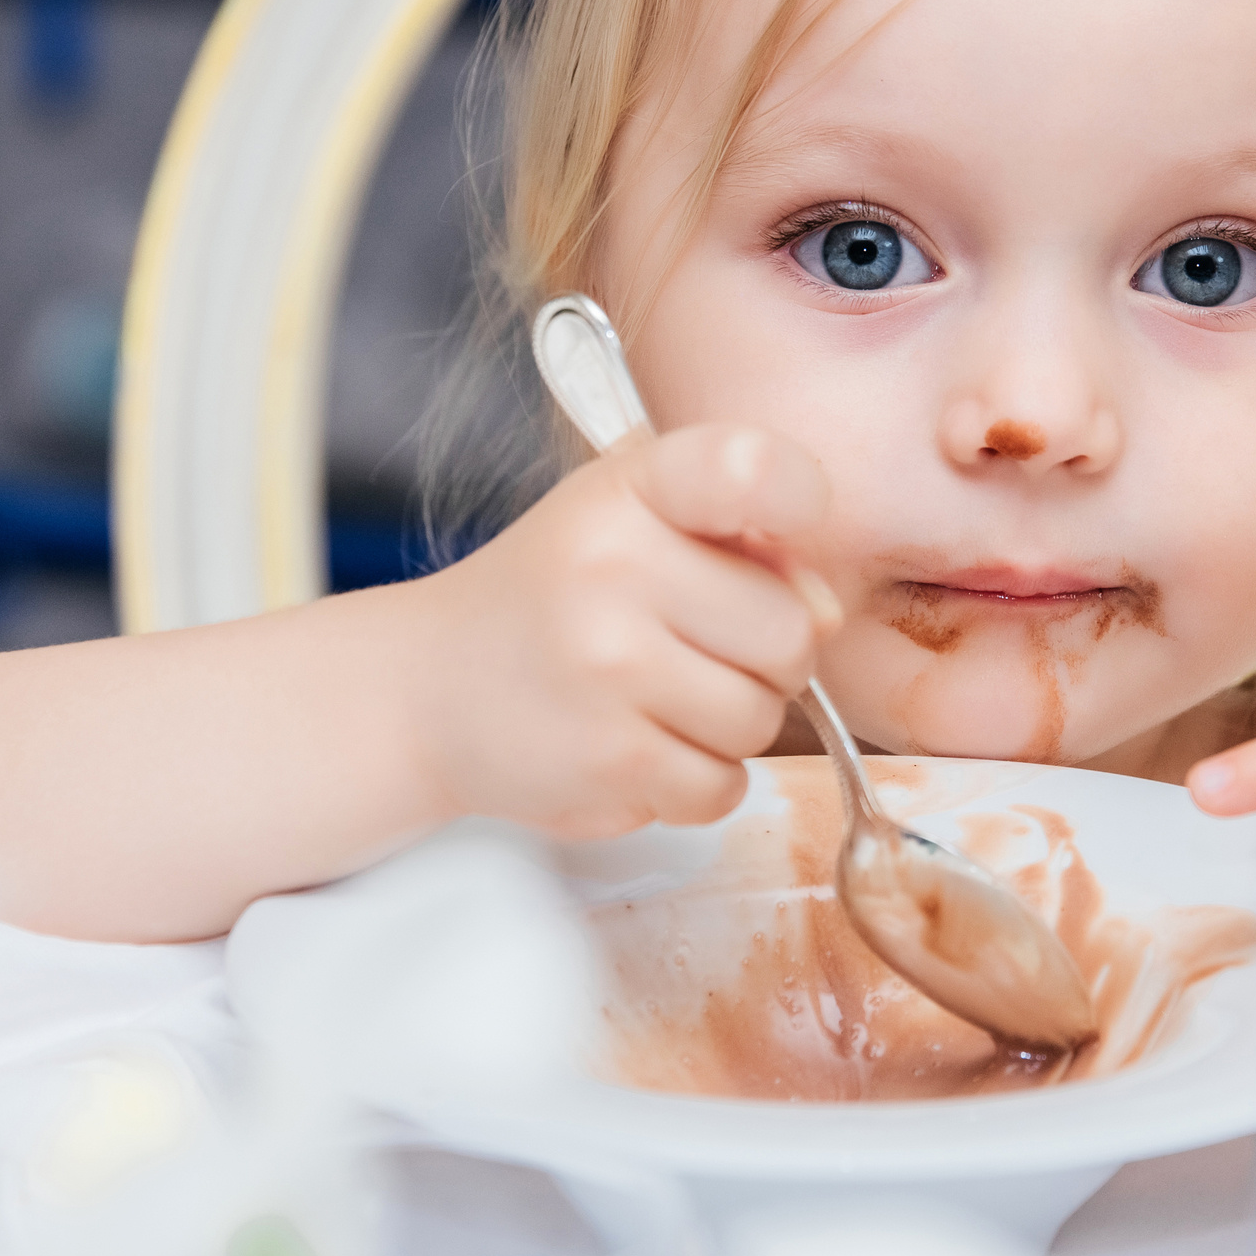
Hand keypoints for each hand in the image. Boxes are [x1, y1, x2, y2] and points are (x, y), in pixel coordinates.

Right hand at [403, 423, 841, 840]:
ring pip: (763, 719)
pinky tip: (640, 746)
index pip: (752, 468)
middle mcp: (615, 566)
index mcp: (633, 488)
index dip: (797, 498)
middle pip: (791, 633)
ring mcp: (608, 666)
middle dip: (768, 657)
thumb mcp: (634, 521)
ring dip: (730, 725)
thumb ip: (741, 539)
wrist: (430, 687)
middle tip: (700, 649)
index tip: (797, 516)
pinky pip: (721, 787)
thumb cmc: (562, 596)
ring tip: (658, 699)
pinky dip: (696, 782)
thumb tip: (825, 611)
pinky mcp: (607, 759)